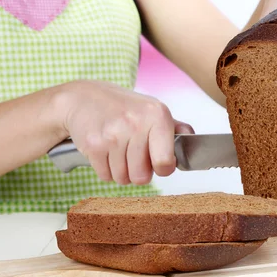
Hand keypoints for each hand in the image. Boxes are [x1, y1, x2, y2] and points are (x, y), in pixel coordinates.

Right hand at [57, 80, 193, 184]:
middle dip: (138, 173)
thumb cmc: (122, 107)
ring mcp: (113, 134)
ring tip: (118, 152)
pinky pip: (105, 176)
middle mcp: (136, 123)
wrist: (83, 97)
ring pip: (122, 178)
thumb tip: (193, 139)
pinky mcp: (94, 144)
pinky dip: (105, 170)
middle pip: (142, 177)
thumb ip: (175, 127)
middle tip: (134, 157)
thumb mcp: (151, 109)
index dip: (163, 168)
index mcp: (157, 115)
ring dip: (121, 172)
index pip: (166, 163)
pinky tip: (105, 152)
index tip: (158, 162)